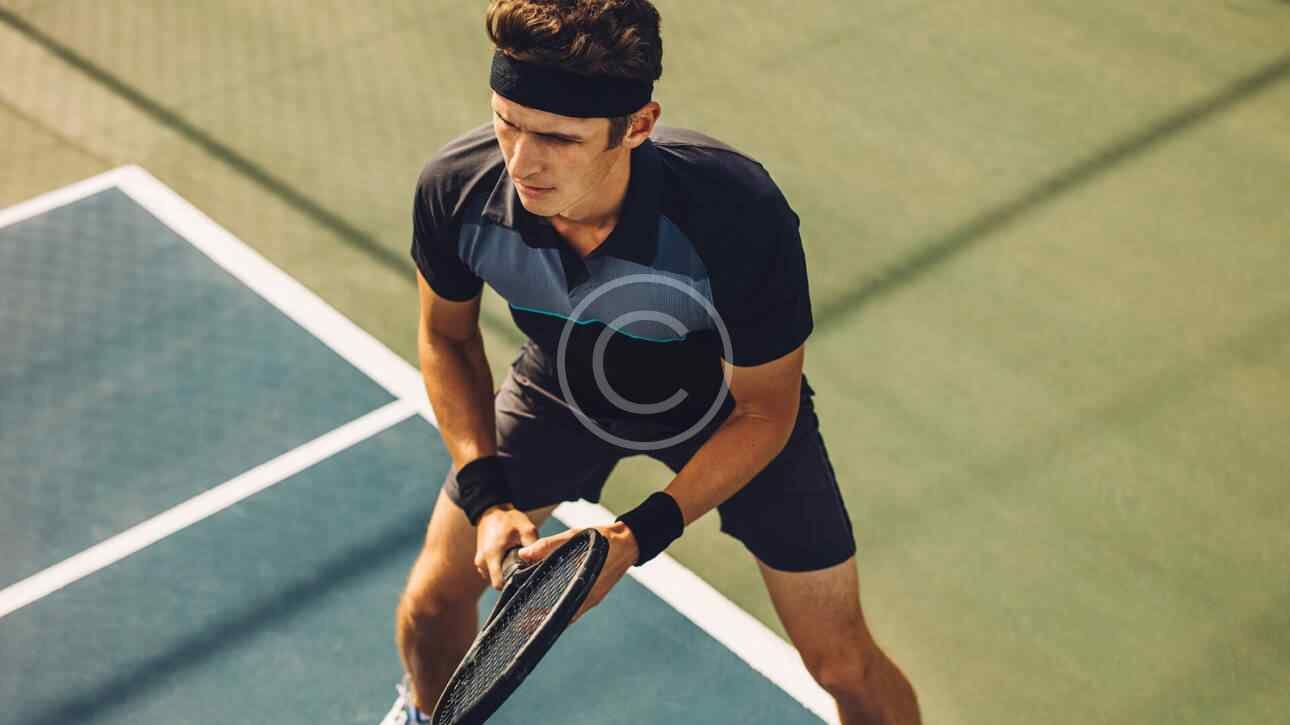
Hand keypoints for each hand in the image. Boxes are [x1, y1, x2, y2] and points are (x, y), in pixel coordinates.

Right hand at [474, 504, 538, 589]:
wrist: (493, 510)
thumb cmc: (509, 519)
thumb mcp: (527, 530)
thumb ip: (534, 547)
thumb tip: (540, 563)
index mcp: (492, 555)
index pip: (499, 584)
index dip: (512, 584)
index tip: (523, 576)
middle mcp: (482, 561)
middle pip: (497, 582)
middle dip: (510, 577)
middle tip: (521, 565)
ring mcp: (479, 561)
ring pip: (494, 577)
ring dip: (504, 572)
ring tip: (514, 559)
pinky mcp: (480, 560)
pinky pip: (491, 572)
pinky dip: (499, 568)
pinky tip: (507, 558)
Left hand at [517, 522, 639, 622]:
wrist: (629, 542)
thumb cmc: (604, 539)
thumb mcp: (575, 536)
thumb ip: (549, 545)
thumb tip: (524, 554)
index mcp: (585, 584)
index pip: (560, 610)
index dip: (542, 618)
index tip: (525, 621)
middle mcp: (590, 596)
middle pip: (563, 616)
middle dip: (542, 621)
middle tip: (522, 624)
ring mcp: (593, 597)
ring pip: (569, 613)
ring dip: (551, 616)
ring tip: (530, 618)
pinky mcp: (595, 595)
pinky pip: (576, 606)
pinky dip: (562, 608)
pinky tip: (551, 604)